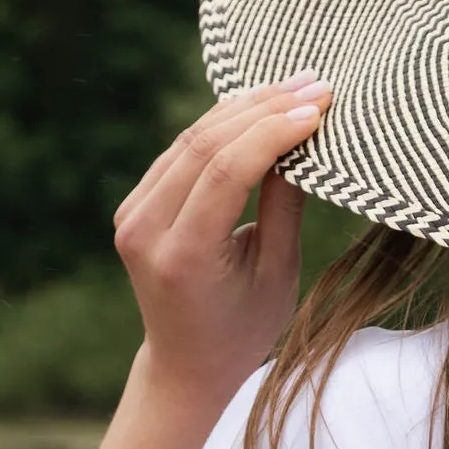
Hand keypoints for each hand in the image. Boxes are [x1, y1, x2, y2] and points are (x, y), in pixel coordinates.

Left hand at [112, 75, 329, 411]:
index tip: (318, 108)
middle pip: (203, 146)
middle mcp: (145, 231)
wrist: (187, 364)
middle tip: (314, 84)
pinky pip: (179, 152)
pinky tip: (258, 106)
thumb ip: (283, 206)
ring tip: (294, 85)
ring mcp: (131, 216)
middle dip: (262, 109)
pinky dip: (221, 126)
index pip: (224, 172)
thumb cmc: (244, 329)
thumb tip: (303, 140)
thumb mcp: (276, 273)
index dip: (272, 132)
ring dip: (243, 108)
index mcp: (182, 257)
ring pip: (189, 140)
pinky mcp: (133, 206)